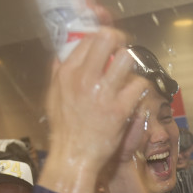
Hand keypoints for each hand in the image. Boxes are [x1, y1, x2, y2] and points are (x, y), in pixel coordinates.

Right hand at [45, 27, 149, 173]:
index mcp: (68, 73)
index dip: (102, 36)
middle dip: (120, 40)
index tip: (109, 43)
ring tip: (129, 73)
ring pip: (127, 58)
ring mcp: (103, 93)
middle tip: (123, 50)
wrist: (74, 156)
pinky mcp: (120, 108)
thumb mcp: (52, 97)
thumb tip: (61, 56)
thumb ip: (57, 73)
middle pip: (108, 39)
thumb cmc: (64, 129)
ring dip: (131, 64)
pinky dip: (140, 88)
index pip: (88, 39)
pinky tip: (134, 94)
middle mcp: (85, 78)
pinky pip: (139, 84)